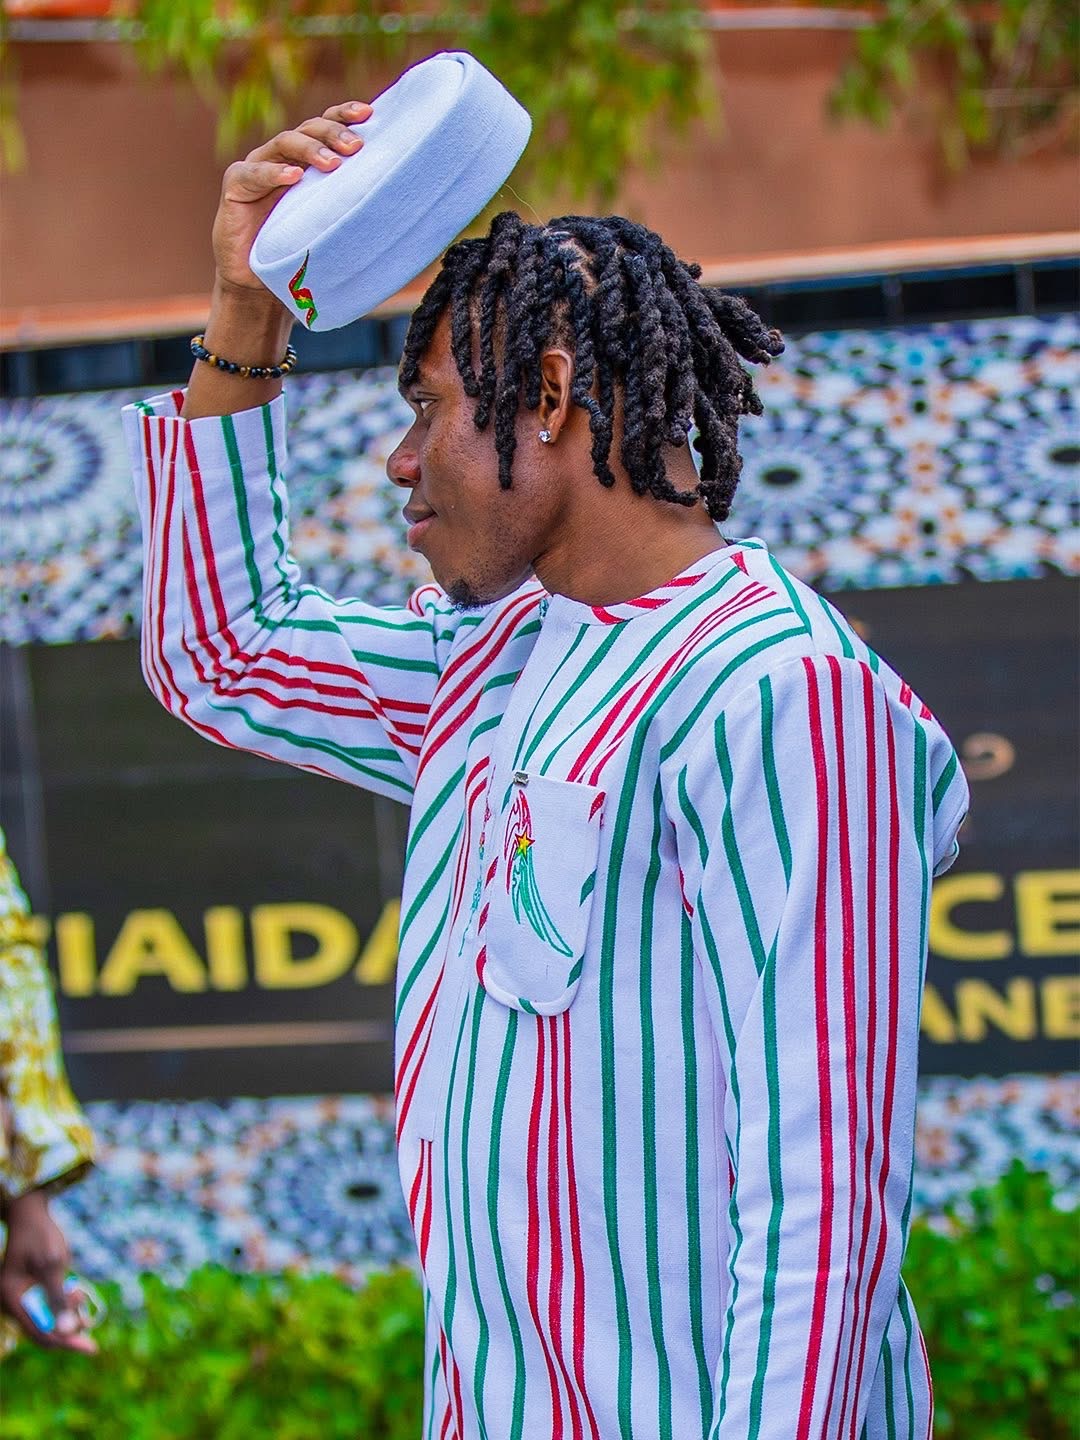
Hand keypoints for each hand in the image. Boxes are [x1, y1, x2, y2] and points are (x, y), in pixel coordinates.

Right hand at [0, 1188, 96, 1353]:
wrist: (29, 1215)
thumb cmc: (41, 1236)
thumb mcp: (52, 1264)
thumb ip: (58, 1296)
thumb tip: (68, 1329)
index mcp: (10, 1299)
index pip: (39, 1333)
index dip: (65, 1342)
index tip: (90, 1348)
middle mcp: (11, 1303)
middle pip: (41, 1331)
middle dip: (67, 1331)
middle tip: (91, 1332)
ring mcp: (19, 1299)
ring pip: (45, 1321)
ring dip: (66, 1317)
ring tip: (81, 1300)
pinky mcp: (28, 1293)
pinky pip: (46, 1309)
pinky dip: (63, 1308)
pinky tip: (77, 1300)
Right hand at [212, 100, 373, 294]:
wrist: (257, 281)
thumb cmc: (298, 251)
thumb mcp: (329, 223)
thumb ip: (348, 205)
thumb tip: (398, 202)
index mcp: (304, 159)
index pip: (325, 126)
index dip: (344, 115)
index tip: (369, 114)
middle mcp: (281, 156)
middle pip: (308, 129)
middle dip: (333, 133)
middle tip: (356, 147)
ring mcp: (256, 167)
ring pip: (284, 143)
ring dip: (310, 150)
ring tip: (332, 164)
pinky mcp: (235, 186)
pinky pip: (253, 174)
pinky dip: (273, 173)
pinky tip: (293, 176)